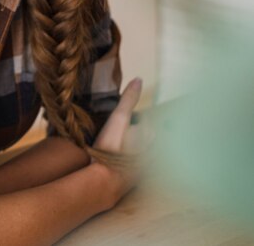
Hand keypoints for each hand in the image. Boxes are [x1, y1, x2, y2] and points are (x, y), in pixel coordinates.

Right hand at [90, 78, 152, 202]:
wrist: (106, 181)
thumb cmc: (112, 148)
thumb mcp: (118, 119)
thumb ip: (128, 99)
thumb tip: (139, 79)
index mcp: (150, 133)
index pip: (145, 119)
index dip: (134, 116)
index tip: (125, 117)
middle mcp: (153, 149)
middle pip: (147, 135)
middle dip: (138, 131)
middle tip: (123, 130)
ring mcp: (147, 164)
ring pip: (144, 149)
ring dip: (137, 146)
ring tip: (123, 144)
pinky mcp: (139, 176)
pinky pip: (139, 163)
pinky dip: (134, 159)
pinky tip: (122, 160)